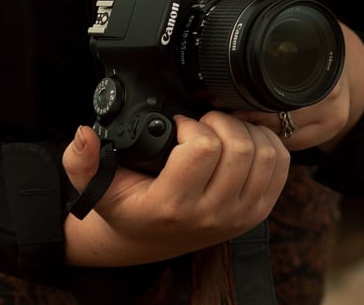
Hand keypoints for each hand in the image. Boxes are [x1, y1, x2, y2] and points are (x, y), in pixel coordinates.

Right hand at [62, 110, 288, 267]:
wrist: (148, 242)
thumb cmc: (128, 208)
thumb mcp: (97, 187)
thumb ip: (82, 161)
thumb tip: (82, 135)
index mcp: (174, 205)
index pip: (204, 147)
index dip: (192, 125)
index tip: (179, 125)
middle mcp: (212, 214)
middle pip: (240, 145)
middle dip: (221, 121)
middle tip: (203, 124)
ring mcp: (240, 215)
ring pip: (264, 152)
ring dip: (245, 130)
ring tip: (221, 131)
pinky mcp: (259, 212)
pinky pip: (280, 164)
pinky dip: (267, 143)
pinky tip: (242, 141)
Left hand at [204, 0, 363, 152]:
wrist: (349, 58)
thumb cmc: (307, 30)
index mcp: (317, 49)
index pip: (272, 82)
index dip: (241, 93)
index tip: (218, 94)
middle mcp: (332, 84)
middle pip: (274, 113)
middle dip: (243, 112)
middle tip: (217, 108)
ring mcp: (334, 112)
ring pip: (280, 133)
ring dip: (253, 129)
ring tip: (231, 119)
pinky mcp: (330, 132)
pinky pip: (289, 145)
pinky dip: (269, 139)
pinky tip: (255, 130)